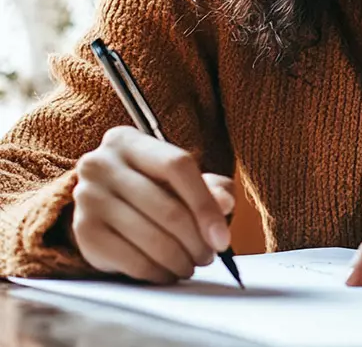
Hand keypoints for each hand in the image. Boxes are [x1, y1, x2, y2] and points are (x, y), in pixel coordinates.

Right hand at [71, 126, 235, 284]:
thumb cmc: (149, 184)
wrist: (103, 201)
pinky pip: (131, 261)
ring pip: (150, 237)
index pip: (177, 166)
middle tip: (209, 256)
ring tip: (192, 264)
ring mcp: (88, 198)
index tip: (222, 237)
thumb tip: (225, 202)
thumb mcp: (178, 177)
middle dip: (196, 240)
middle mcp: (101, 164)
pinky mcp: (84, 232)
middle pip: (166, 206)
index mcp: (127, 140)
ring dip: (179, 259)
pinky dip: (157, 272)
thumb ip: (209, 186)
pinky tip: (168, 272)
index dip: (205, 204)